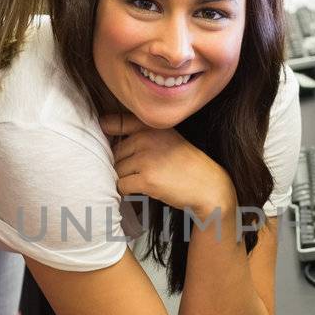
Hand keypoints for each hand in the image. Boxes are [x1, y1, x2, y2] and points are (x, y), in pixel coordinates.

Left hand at [100, 111, 234, 223]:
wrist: (208, 185)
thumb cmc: (185, 164)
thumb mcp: (166, 138)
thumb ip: (140, 134)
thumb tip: (105, 134)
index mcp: (150, 125)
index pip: (113, 122)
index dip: (106, 131)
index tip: (105, 137)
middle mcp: (146, 138)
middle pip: (114, 154)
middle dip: (122, 165)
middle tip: (142, 171)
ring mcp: (146, 158)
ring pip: (117, 171)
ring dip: (126, 179)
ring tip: (146, 180)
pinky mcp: (146, 179)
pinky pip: (121, 186)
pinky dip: (128, 191)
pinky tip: (144, 189)